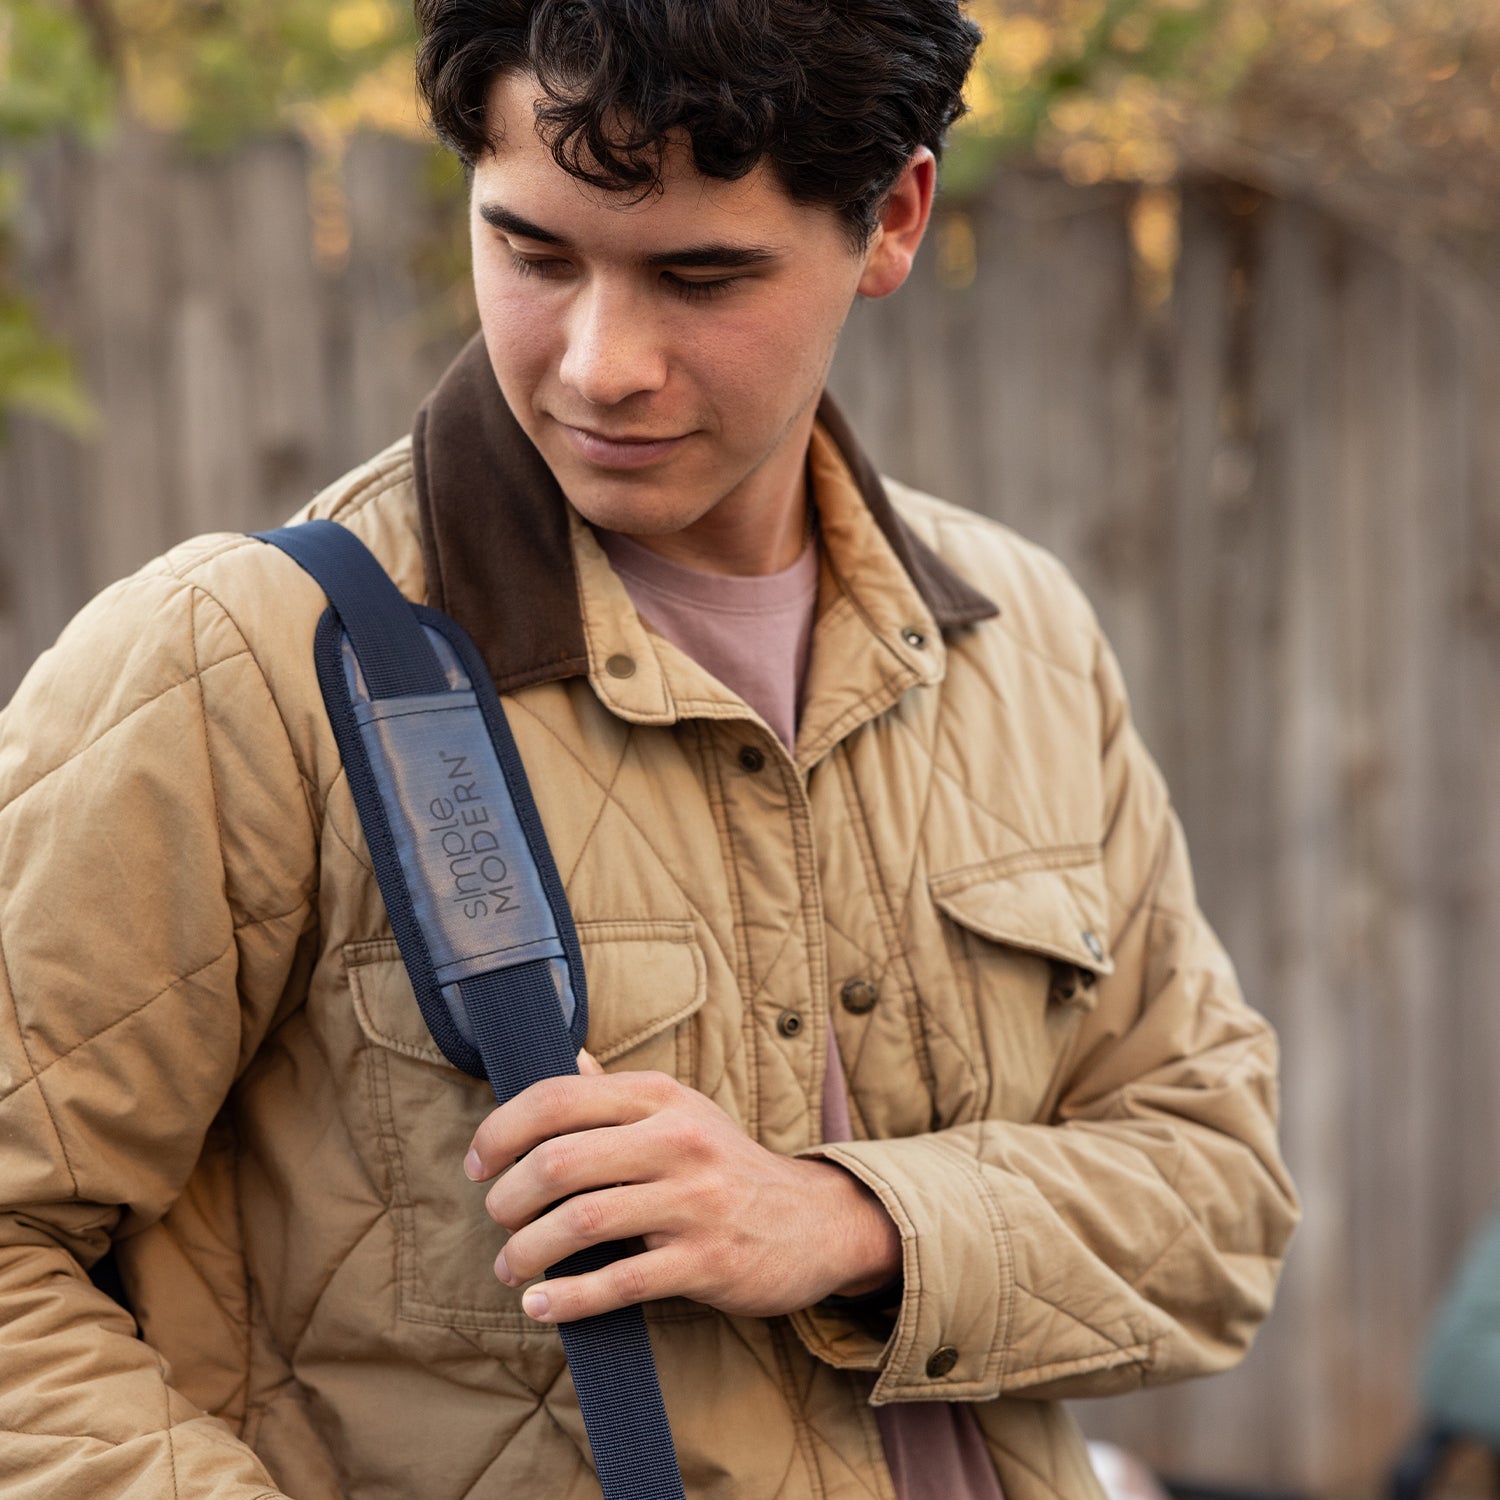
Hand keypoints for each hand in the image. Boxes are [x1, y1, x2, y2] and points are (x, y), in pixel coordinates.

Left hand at [463, 1065, 901, 1324]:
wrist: (813, 1220)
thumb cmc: (726, 1165)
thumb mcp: (680, 1112)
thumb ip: (616, 1093)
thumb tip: (565, 1058)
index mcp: (660, 1096)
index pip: (558, 1098)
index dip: (501, 1130)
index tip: (477, 1163)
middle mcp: (678, 1139)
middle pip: (560, 1160)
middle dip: (508, 1196)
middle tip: (496, 1218)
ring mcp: (695, 1200)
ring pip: (583, 1221)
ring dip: (527, 1250)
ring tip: (509, 1266)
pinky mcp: (708, 1260)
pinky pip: (620, 1281)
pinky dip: (568, 1298)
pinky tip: (541, 1304)